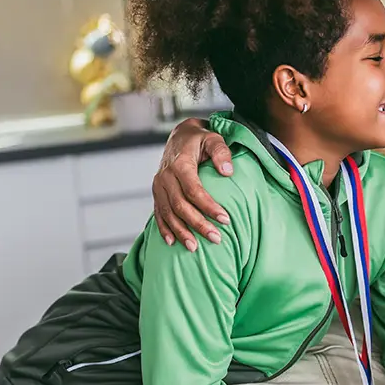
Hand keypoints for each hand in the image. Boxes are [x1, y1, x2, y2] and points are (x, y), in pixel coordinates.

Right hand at [151, 118, 234, 250]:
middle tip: (216, 239)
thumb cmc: (199, 139)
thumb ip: (221, 152)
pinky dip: (164, 228)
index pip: (194, 190)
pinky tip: (172, 242)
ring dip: (181, 232)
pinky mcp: (156, 192)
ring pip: (168, 213)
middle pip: (180, 206)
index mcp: (180, 164)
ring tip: (195, 248)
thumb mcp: (213, 138)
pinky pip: (158, 213)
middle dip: (198, 224)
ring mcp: (158, 186)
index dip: (209, 207)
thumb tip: (227, 172)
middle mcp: (165, 177)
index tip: (225, 220)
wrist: (179, 136)